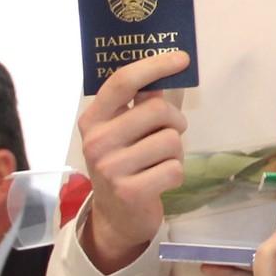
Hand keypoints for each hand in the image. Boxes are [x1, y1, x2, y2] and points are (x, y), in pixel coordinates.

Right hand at [76, 50, 190, 266]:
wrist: (116, 216)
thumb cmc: (125, 163)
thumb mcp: (124, 131)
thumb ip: (141, 102)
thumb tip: (169, 69)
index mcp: (93, 119)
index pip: (122, 81)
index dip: (154, 66)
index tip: (182, 59)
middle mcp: (96, 141)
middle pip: (157, 110)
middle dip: (174, 121)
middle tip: (170, 133)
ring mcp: (110, 168)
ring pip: (171, 141)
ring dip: (175, 152)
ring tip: (159, 161)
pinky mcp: (129, 192)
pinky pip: (174, 169)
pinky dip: (175, 173)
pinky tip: (159, 180)